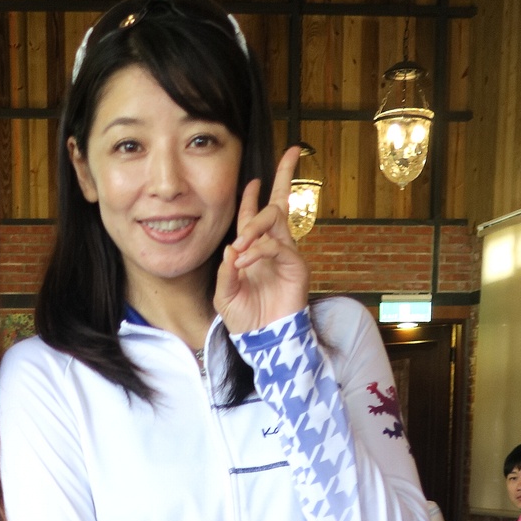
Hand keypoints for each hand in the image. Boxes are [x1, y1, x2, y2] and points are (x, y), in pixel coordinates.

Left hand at [213, 147, 308, 335]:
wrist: (262, 341)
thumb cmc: (245, 319)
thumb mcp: (224, 295)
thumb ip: (225, 271)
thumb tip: (231, 246)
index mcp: (253, 251)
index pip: (253, 216)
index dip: (253, 196)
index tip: (253, 179)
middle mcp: (272, 247)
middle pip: (279, 203)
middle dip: (278, 179)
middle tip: (254, 183)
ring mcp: (286, 254)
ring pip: (276, 219)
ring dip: (254, 225)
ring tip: (241, 245)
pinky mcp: (296, 266)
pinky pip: (278, 246)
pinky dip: (259, 250)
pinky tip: (245, 262)